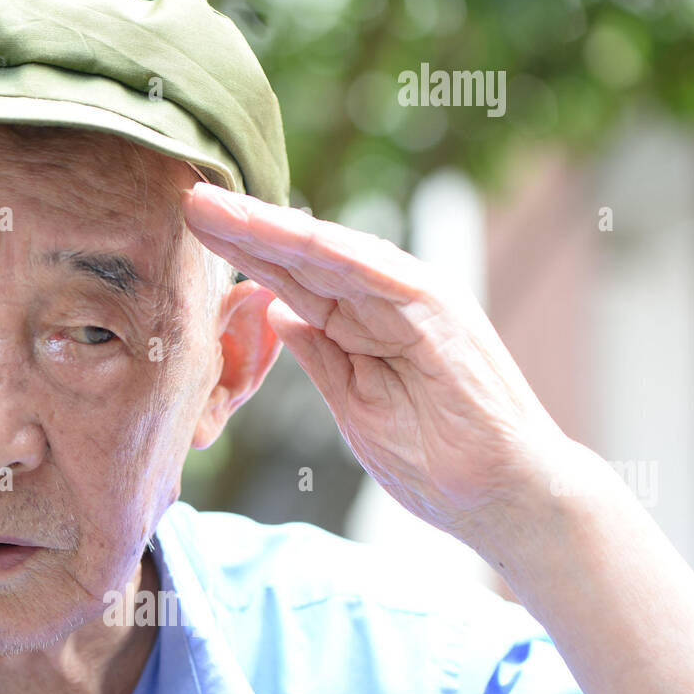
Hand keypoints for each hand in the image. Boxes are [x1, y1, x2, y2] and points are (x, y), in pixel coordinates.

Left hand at [182, 182, 571, 555]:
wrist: (505, 495)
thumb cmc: (438, 463)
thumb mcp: (356, 409)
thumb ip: (323, 359)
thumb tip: (281, 314)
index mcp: (365, 325)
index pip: (293, 282)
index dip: (243, 258)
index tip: (192, 239)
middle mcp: (387, 301)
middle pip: (303, 258)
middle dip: (243, 230)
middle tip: (187, 198)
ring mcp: (414, 301)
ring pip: (330, 254)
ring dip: (271, 228)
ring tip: (215, 209)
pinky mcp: (438, 311)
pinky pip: (375, 272)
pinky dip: (327, 250)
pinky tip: (281, 230)